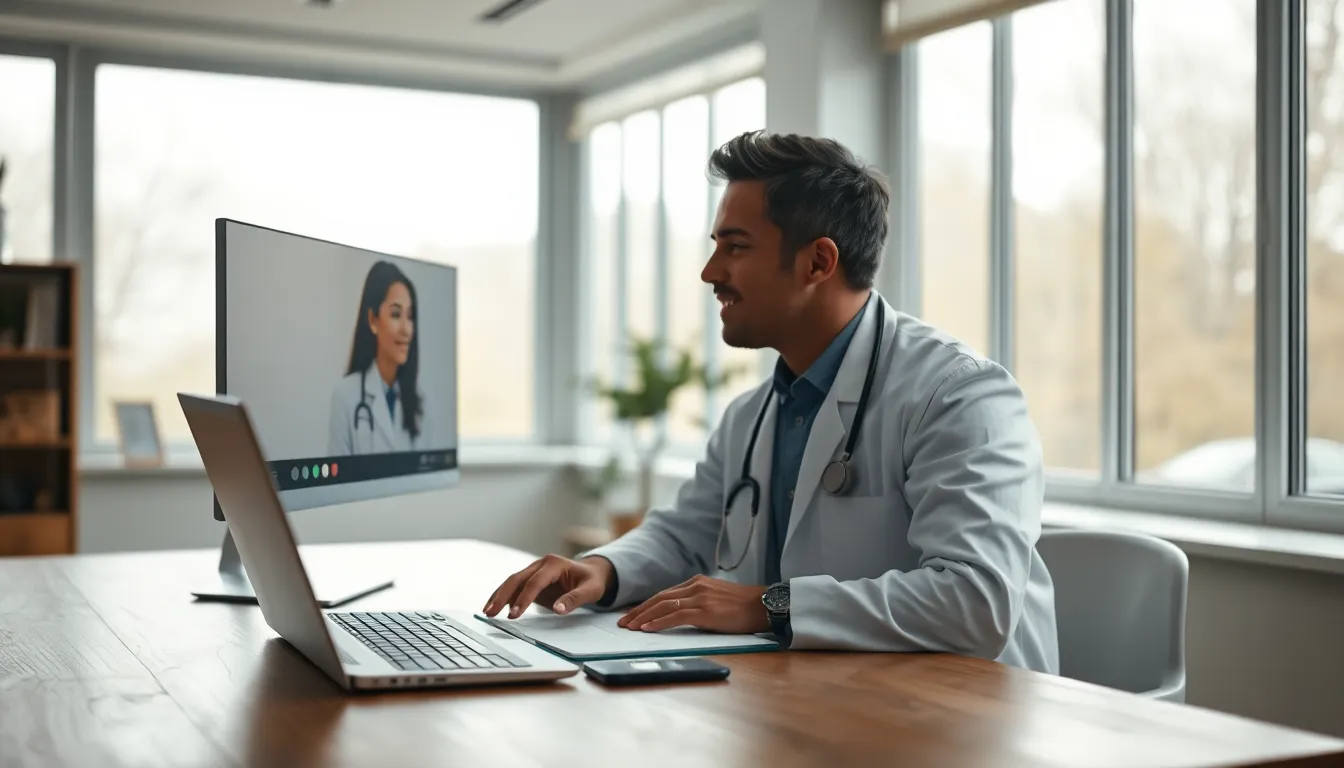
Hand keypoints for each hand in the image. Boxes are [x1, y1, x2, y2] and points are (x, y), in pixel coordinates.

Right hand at [482, 554, 613, 618]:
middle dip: (502, 596)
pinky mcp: (531, 579)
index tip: (514, 614)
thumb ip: (575, 599)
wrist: (592, 573)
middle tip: (490, 612)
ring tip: (487, 611)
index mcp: (554, 564)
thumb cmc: (593, 581)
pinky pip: (515, 587)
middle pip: (516, 579)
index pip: (535, 582)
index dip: (524, 598)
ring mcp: (535, 571)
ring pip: (512, 581)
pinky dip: (504, 596)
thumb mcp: (591, 590)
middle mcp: (541, 564)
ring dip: (499, 596)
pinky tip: (495, 607)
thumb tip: (558, 609)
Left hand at [618, 575, 768, 633]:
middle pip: (659, 598)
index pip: (664, 594)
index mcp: (697, 582)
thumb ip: (698, 602)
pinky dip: (659, 622)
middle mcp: (696, 586)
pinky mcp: (706, 610)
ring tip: (629, 627)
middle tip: (622, 623)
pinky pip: (676, 615)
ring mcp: (700, 597)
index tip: (632, 615)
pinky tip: (647, 629)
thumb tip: (679, 614)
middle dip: (638, 611)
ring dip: (643, 617)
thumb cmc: (743, 607)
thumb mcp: (716, 598)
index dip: (645, 605)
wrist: (764, 605)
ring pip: (663, 606)